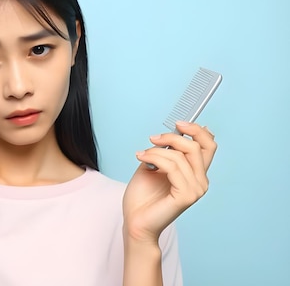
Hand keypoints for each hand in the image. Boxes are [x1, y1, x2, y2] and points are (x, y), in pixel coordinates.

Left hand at [122, 121, 216, 242]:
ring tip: (141, 154)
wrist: (134, 221)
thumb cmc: (142, 196)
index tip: (178, 123)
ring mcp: (196, 190)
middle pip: (197, 146)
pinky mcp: (186, 196)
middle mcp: (201, 181)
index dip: (197, 131)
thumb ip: (167, 152)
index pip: (209, 146)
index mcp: (196, 173)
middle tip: (152, 138)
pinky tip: (142, 159)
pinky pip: (173, 168)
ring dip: (157, 151)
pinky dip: (155, 158)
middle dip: (173, 137)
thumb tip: (175, 133)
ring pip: (181, 156)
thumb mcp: (154, 165)